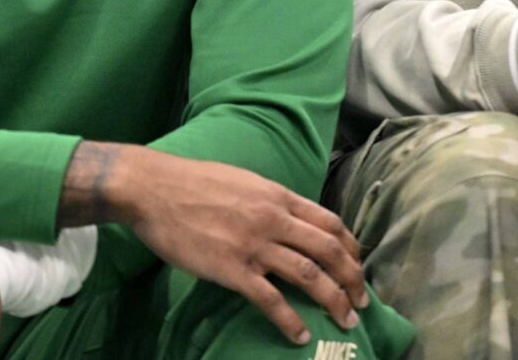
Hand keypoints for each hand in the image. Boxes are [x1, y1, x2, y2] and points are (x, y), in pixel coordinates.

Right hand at [81, 145, 366, 348]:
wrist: (155, 189)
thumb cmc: (196, 183)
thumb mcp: (246, 182)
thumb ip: (271, 202)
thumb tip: (289, 219)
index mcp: (279, 197)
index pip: (330, 222)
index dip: (351, 247)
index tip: (358, 265)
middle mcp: (274, 219)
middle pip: (328, 249)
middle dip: (352, 278)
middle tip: (362, 302)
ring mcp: (255, 245)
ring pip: (308, 274)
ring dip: (333, 300)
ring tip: (345, 320)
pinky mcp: (231, 269)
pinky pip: (270, 299)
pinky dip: (290, 320)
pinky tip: (300, 336)